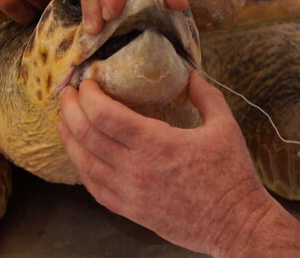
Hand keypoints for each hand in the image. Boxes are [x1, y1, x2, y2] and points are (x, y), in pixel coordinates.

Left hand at [57, 71, 270, 254]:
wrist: (235, 224)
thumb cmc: (232, 176)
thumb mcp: (224, 127)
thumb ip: (206, 96)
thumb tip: (192, 74)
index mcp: (156, 144)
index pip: (105, 115)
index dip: (89, 95)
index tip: (87, 82)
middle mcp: (135, 169)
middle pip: (87, 135)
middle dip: (70, 110)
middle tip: (66, 93)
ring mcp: (130, 193)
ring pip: (85, 163)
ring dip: (69, 139)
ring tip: (63, 121)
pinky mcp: (132, 212)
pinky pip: (95, 189)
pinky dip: (83, 170)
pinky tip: (80, 158)